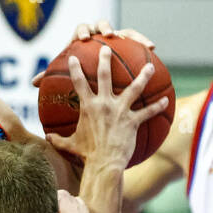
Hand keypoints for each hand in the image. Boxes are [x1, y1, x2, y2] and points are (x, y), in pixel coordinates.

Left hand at [31, 19, 155, 85]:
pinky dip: (143, 40)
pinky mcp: (126, 41)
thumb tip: (33, 82)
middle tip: (106, 34)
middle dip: (103, 27)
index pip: (80, 29)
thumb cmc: (76, 70)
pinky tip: (152, 47)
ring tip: (132, 39)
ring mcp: (113, 36)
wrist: (94, 65)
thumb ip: (50, 75)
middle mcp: (98, 34)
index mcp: (82, 39)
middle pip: (100, 24)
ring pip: (121, 30)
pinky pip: (136, 39)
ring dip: (126, 33)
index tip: (82, 39)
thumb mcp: (66, 73)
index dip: (81, 31)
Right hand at [43, 50, 168, 168]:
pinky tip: (166, 100)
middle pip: (105, 76)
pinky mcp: (132, 121)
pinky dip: (157, 107)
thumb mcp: (69, 145)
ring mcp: (120, 111)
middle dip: (106, 59)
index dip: (75, 69)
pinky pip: (147, 112)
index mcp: (88, 107)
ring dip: (143, 76)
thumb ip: (58, 139)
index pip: (79, 83)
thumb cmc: (86, 154)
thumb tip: (47, 138)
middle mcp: (104, 104)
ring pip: (134, 88)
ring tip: (150, 66)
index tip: (73, 57)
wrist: (103, 164)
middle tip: (108, 48)